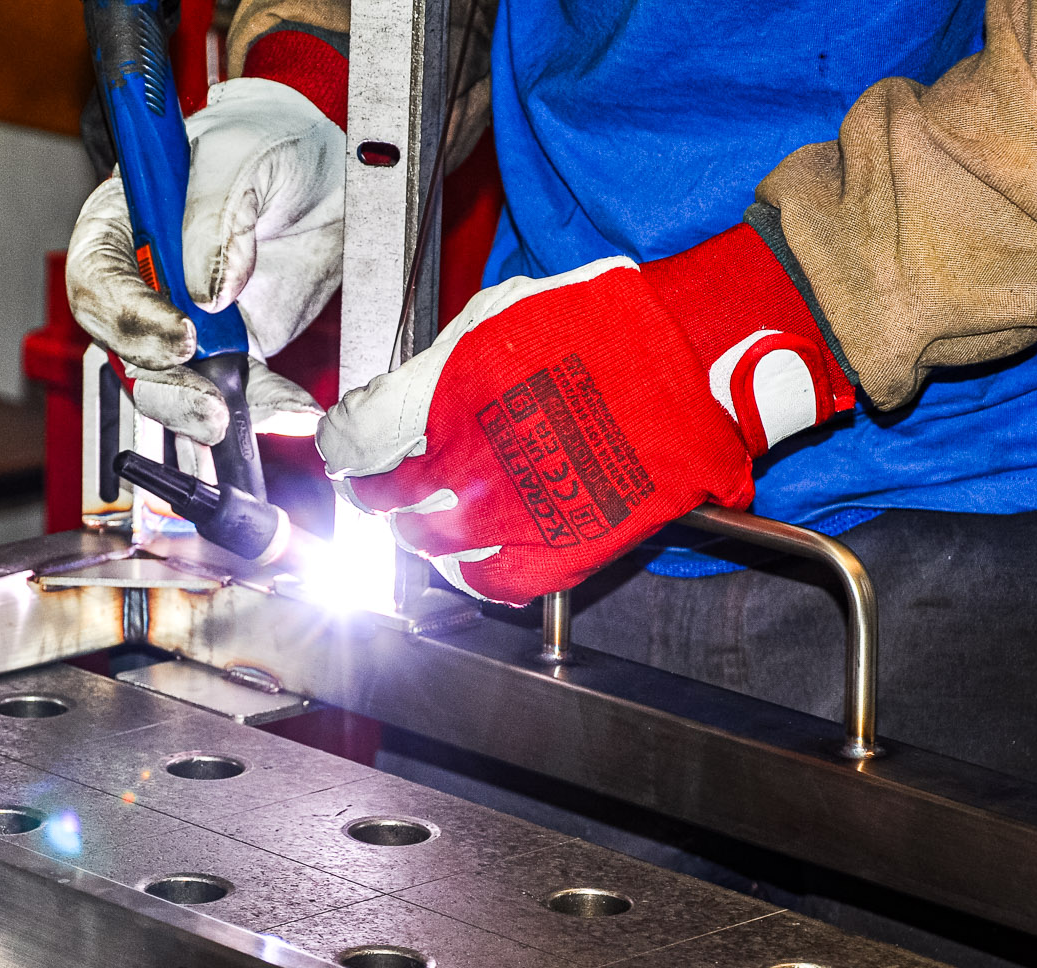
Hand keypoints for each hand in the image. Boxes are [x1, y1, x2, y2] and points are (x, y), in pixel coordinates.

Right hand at [65, 77, 344, 444]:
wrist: (326, 170)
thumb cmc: (267, 142)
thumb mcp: (245, 148)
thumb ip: (219, 209)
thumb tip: (207, 289)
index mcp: (121, 220)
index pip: (96, 277)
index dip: (128, 313)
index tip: (181, 332)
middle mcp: (142, 279)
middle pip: (121, 346)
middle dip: (162, 381)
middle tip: (206, 402)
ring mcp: (183, 321)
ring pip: (167, 384)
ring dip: (199, 410)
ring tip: (237, 419)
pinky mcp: (230, 349)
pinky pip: (231, 391)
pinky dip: (258, 407)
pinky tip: (289, 408)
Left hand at [317, 224, 856, 603]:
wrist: (694, 369)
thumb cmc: (598, 329)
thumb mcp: (495, 315)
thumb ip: (424, 371)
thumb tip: (367, 413)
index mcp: (448, 397)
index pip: (352, 442)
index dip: (342, 445)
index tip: (349, 445)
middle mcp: (471, 464)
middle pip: (383, 501)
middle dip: (378, 490)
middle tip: (388, 479)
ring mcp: (512, 514)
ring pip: (426, 547)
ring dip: (419, 531)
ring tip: (435, 509)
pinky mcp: (555, 553)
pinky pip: (486, 582)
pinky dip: (470, 569)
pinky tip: (476, 544)